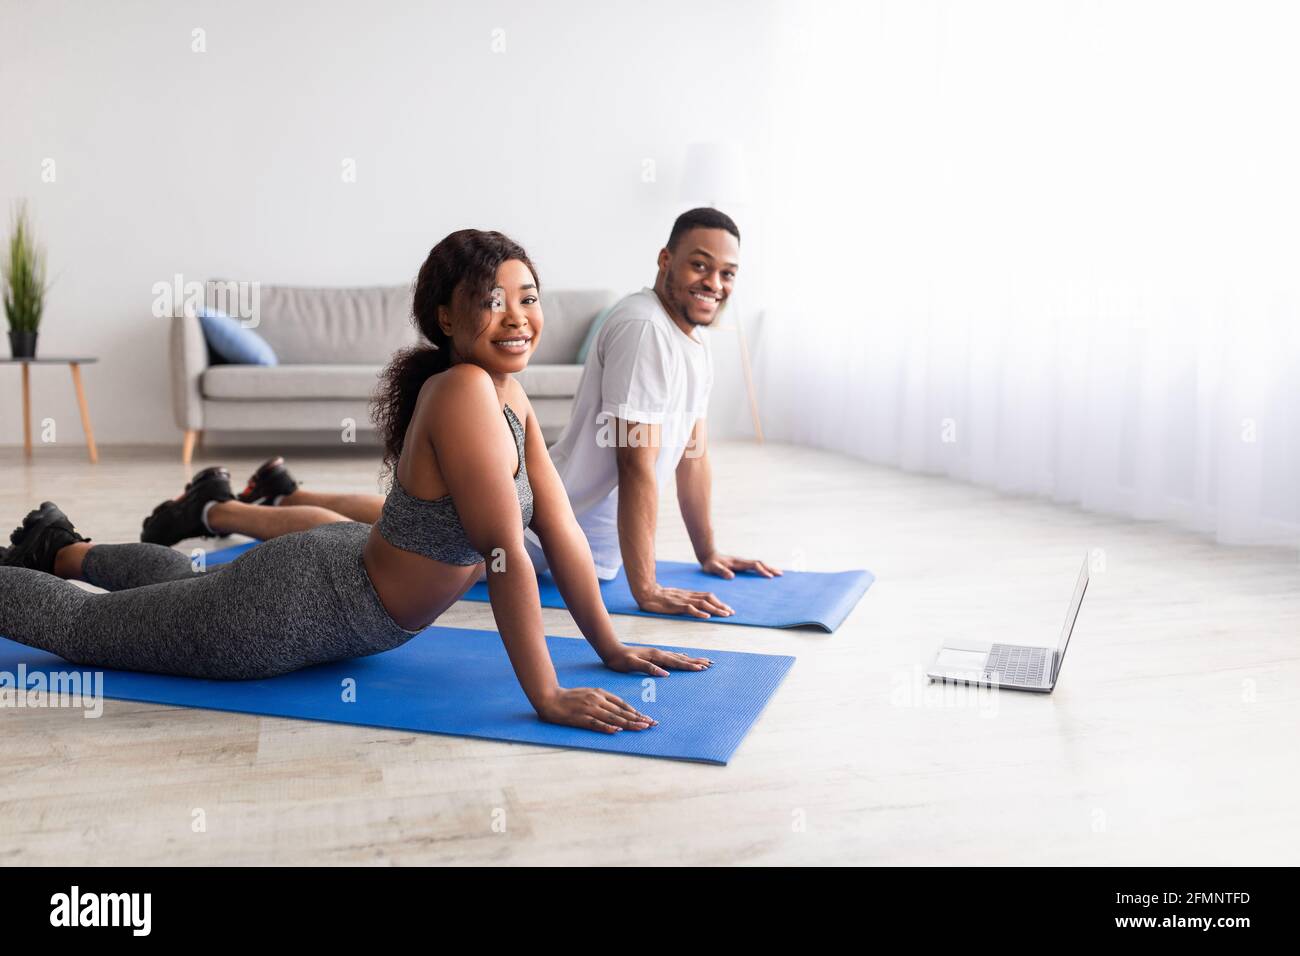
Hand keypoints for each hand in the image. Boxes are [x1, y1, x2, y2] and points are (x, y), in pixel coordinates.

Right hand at [535, 687, 657, 733]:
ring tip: (642, 727)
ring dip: (629, 723)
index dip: (636, 712)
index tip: (647, 718)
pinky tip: (617, 730)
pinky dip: (607, 727)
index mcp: (600, 694)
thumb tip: (619, 712)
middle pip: (621, 711)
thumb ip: (603, 700)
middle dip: (638, 718)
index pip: (622, 704)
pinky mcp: (581, 718)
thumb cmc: (570, 697)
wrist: (550, 698)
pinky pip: (596, 723)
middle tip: (652, 724)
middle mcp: (597, 700)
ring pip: (613, 717)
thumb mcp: (589, 693)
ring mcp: (590, 709)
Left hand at [602, 644, 713, 676]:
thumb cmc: (620, 660)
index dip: (690, 666)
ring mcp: (657, 654)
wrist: (611, 650)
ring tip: (703, 661)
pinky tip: (684, 658)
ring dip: (691, 659)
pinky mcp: (653, 656)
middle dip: (696, 661)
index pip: (676, 662)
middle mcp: (659, 653)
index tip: (703, 668)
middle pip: (681, 658)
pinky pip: (672, 657)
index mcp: (656, 656)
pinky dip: (681, 658)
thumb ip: (649, 668)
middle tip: (710, 663)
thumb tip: (666, 674)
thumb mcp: (632, 665)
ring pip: (678, 657)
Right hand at [632, 583, 732, 618]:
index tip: (728, 609)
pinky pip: (689, 609)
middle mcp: (688, 596)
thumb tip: (696, 606)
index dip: (719, 602)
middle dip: (721, 606)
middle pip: (709, 599)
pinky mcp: (676, 606)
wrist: (647, 593)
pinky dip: (699, 613)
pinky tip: (706, 617)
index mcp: (689, 594)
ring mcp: (683, 600)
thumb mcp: (677, 597)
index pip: (708, 597)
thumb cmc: (660, 597)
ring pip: (702, 603)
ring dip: (715, 609)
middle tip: (731, 613)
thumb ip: (686, 600)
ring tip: (724, 615)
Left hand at [699, 552, 782, 579]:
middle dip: (770, 568)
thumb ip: (721, 571)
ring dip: (769, 568)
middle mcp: (742, 561)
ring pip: (759, 564)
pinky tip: (767, 573)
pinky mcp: (742, 565)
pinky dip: (763, 569)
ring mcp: (743, 562)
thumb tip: (732, 577)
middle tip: (781, 574)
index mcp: (738, 563)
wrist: (708, 555)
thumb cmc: (710, 564)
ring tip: (779, 573)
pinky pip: (755, 566)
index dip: (762, 571)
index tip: (769, 577)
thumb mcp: (713, 568)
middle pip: (760, 563)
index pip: (754, 565)